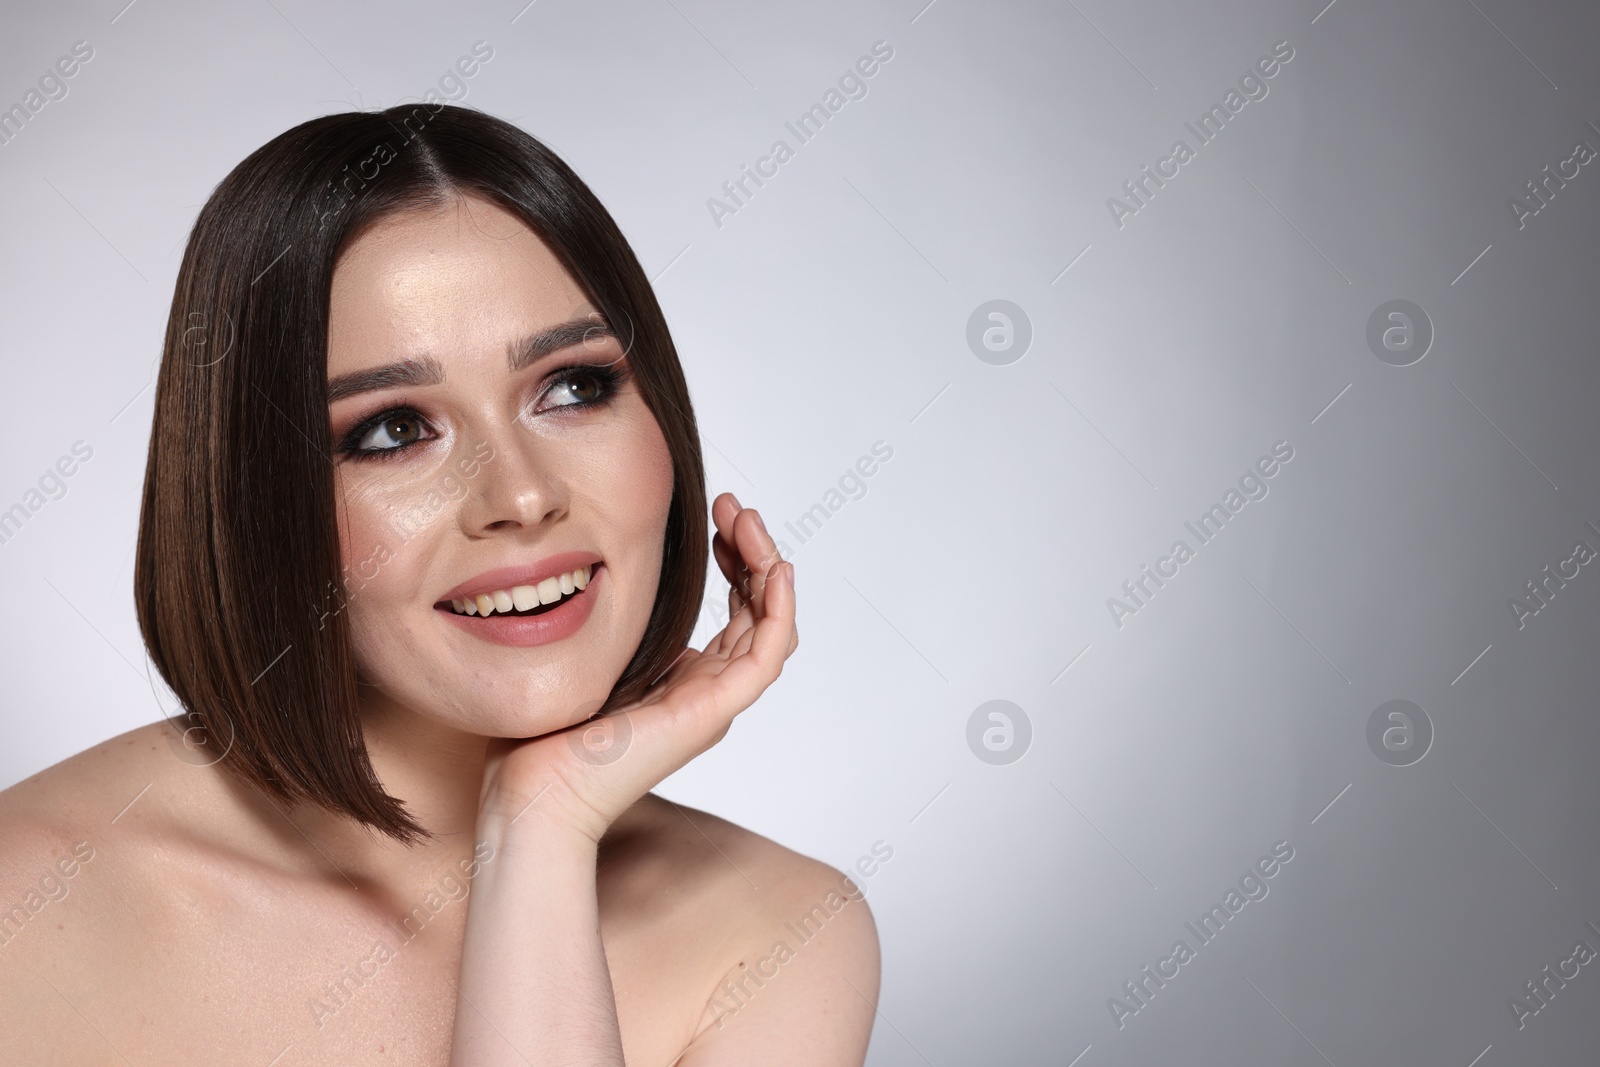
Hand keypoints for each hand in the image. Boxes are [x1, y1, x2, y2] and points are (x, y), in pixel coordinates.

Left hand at [477, 492, 797, 843]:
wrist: (535, 792)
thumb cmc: (545, 739)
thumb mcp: (590, 658)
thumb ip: (617, 628)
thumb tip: (602, 576)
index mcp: (685, 681)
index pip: (735, 613)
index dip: (732, 560)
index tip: (712, 519)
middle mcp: (708, 691)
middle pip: (757, 612)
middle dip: (751, 551)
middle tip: (733, 506)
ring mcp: (714, 702)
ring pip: (770, 626)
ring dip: (767, 566)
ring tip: (746, 520)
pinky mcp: (710, 711)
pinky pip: (767, 655)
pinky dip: (779, 609)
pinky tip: (772, 566)